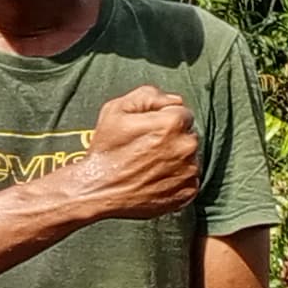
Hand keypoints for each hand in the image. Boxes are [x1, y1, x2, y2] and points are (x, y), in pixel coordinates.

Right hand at [73, 84, 200, 218]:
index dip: (163, 120)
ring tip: (149, 166)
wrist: (98, 192)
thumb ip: (149, 95)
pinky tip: (155, 179)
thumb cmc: (106, 151)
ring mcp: (190, 171)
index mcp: (173, 122)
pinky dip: (176, 179)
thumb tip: (174, 100)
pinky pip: (189, 179)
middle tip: (146, 149)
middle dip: (172, 139)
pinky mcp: (188, 192)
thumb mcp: (116, 109)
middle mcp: (187, 146)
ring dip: (175, 159)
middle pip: (188, 135)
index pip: (181, 112)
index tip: (147, 132)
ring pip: (189, 158)